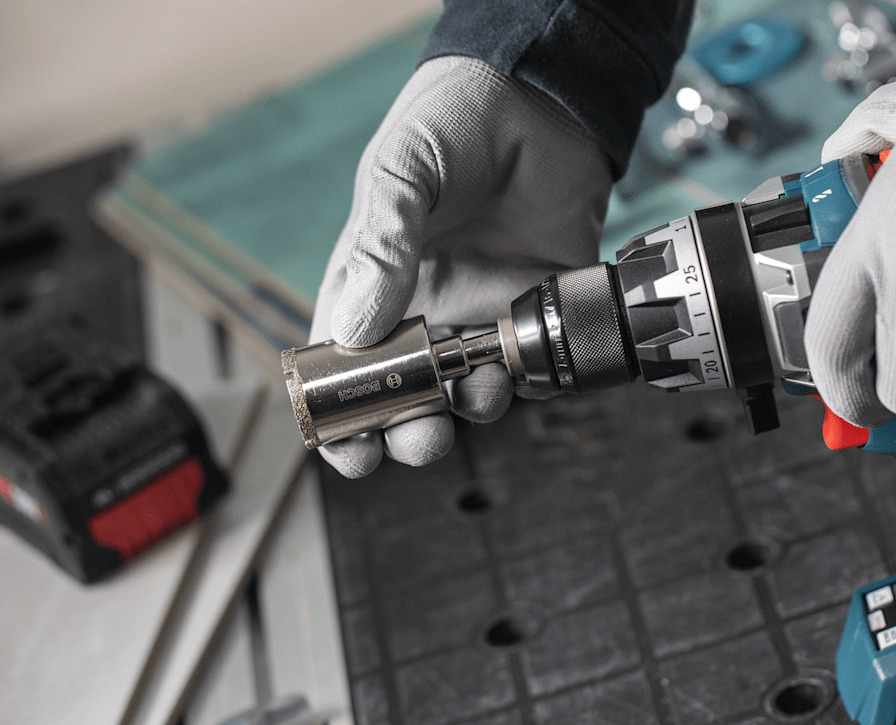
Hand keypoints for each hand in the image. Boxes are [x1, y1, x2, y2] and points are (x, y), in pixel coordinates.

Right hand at [311, 56, 612, 476]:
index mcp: (374, 282)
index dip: (341, 415)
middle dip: (407, 430)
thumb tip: (353, 329)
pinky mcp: (537, 308)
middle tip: (415, 438)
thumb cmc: (453, 119)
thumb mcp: (399, 173)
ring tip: (477, 395)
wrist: (541, 94)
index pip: (346, 365)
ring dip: (469, 409)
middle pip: (407, 394)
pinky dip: (527, 381)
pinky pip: (532, 364)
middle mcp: (426, 308)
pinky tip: (522, 371)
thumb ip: (381, 248)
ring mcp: (483, 311)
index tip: (348, 447)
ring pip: (468, 391)